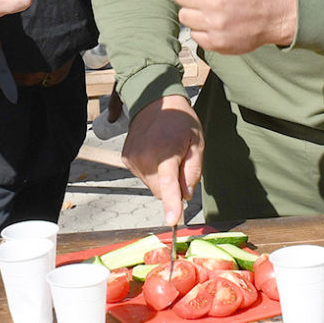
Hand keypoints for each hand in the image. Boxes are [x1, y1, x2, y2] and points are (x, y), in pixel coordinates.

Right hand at [123, 95, 203, 224]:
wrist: (154, 101)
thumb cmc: (179, 121)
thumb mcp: (197, 141)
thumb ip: (193, 170)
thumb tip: (186, 195)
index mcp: (165, 151)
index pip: (168, 184)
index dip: (171, 204)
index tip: (172, 221)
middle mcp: (144, 157)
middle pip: (161, 191)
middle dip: (172, 186)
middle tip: (179, 162)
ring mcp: (132, 159)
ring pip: (152, 186)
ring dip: (162, 178)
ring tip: (166, 154)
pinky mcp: (126, 160)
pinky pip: (144, 177)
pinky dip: (152, 172)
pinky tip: (155, 153)